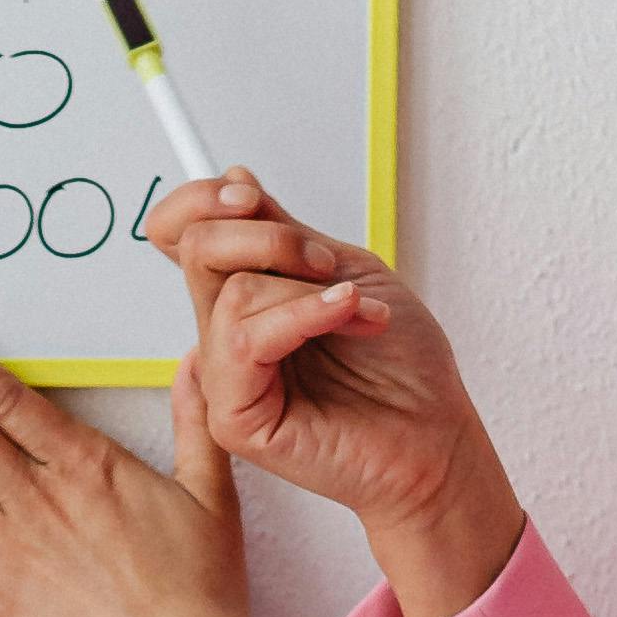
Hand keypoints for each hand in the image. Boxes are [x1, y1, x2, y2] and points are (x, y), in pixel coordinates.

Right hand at [141, 172, 521, 616]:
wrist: (434, 436)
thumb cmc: (402, 366)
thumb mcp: (345, 272)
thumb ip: (284, 233)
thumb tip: (234, 180)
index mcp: (246, 297)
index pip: (182, 235)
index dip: (198, 202)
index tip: (248, 194)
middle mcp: (226, 334)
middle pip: (197, 249)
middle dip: (267, 234)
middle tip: (325, 261)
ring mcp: (226, 377)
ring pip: (230, 293)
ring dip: (306, 287)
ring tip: (357, 309)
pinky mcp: (233, 419)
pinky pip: (243, 342)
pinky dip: (300, 316)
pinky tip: (345, 316)